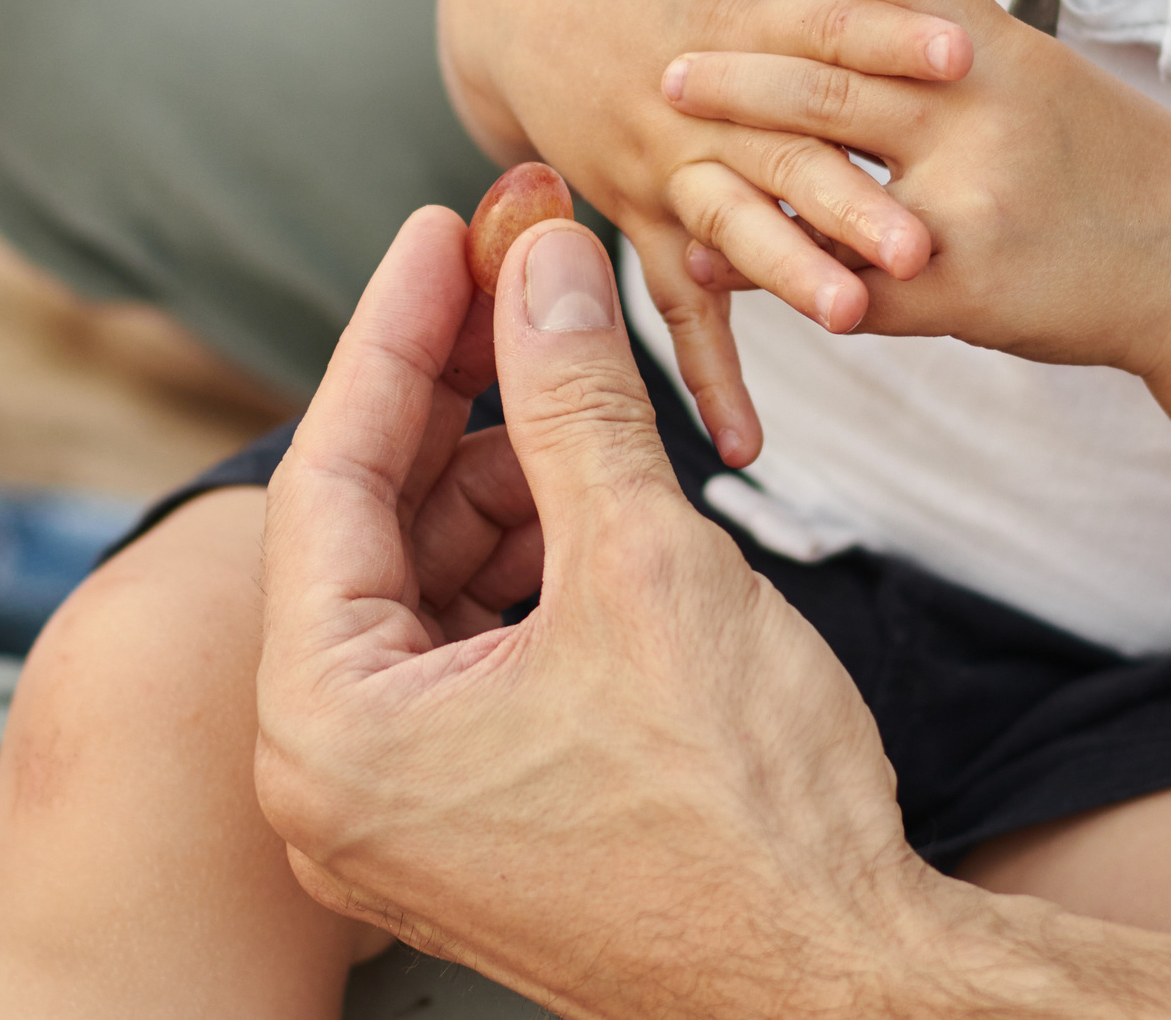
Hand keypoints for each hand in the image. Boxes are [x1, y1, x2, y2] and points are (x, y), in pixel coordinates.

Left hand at [254, 207, 937, 1016]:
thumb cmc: (744, 808)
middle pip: (369, 526)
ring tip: (583, 386)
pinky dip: (526, 564)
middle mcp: (331, 780)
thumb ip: (571, 398)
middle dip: (455, 394)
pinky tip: (594, 495)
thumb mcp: (644, 565)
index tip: (445, 227)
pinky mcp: (470, 818)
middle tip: (522, 276)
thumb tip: (543, 263)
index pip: (327, 473)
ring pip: (424, 585)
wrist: (842, 979)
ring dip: (503, 477)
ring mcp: (398, 810)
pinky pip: (466, 651)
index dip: (395, 329)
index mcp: (329, 727)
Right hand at [436, 0, 971, 460]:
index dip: (890, 37)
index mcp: (734, 21)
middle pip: (785, 150)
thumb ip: (815, 18)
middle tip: (921, 245)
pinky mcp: (635, 212)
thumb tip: (912, 50)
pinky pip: (676, 303)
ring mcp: (662, 163)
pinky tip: (745, 445)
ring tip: (851, 319)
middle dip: (852, 201)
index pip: (825, 28)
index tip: (963, 53)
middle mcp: (698, 103)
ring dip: (789, 273)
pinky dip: (710, 374)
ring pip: (733, 224)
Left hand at [664, 0, 1170, 376]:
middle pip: (835, 87)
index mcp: (1001, 57)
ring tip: (665, 161)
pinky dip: (772, 269)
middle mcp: (980, 121)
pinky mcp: (957, 291)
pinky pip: (842, 281)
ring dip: (737, 172)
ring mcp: (965, 209)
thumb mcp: (1045, 78)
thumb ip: (951, 48)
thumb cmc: (1118, 164)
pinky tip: (706, 259)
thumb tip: (853, 15)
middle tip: (666, 66)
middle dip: (742, 76)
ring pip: (826, 182)